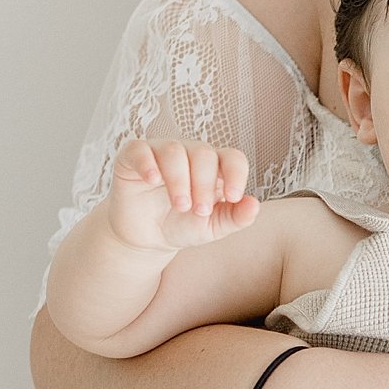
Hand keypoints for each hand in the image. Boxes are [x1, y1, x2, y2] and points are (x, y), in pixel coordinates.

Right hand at [107, 139, 260, 252]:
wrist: (148, 238)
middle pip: (203, 153)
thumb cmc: (184, 226)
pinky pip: (140, 150)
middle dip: (204, 184)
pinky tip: (152, 180)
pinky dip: (147, 163)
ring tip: (180, 206)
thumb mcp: (213, 227)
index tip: (233, 197)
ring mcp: (161, 151)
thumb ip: (236, 217)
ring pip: (174, 151)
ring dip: (179, 180)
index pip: (232, 157)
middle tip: (199, 211)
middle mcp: (189, 153)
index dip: (236, 174)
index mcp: (215, 167)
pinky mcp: (134, 157)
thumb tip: (254, 204)